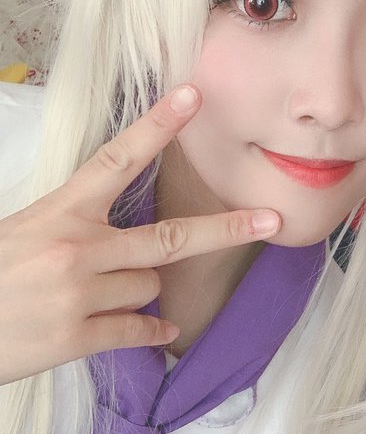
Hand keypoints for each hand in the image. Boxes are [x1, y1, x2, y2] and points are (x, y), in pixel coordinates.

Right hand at [0, 84, 281, 383]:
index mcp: (59, 211)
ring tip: (99, 295)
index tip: (193, 95)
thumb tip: (119, 237)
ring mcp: (79, 294)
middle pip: (171, 237)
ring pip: (151, 285)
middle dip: (227, 228)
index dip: (158, 125)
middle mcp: (77, 248)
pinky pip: (139, 330)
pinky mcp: (76, 337)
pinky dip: (151, 331)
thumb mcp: (21, 231)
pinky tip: (157, 331)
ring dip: (140, 290)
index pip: (118, 160)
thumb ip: (71, 226)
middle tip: (271, 220)